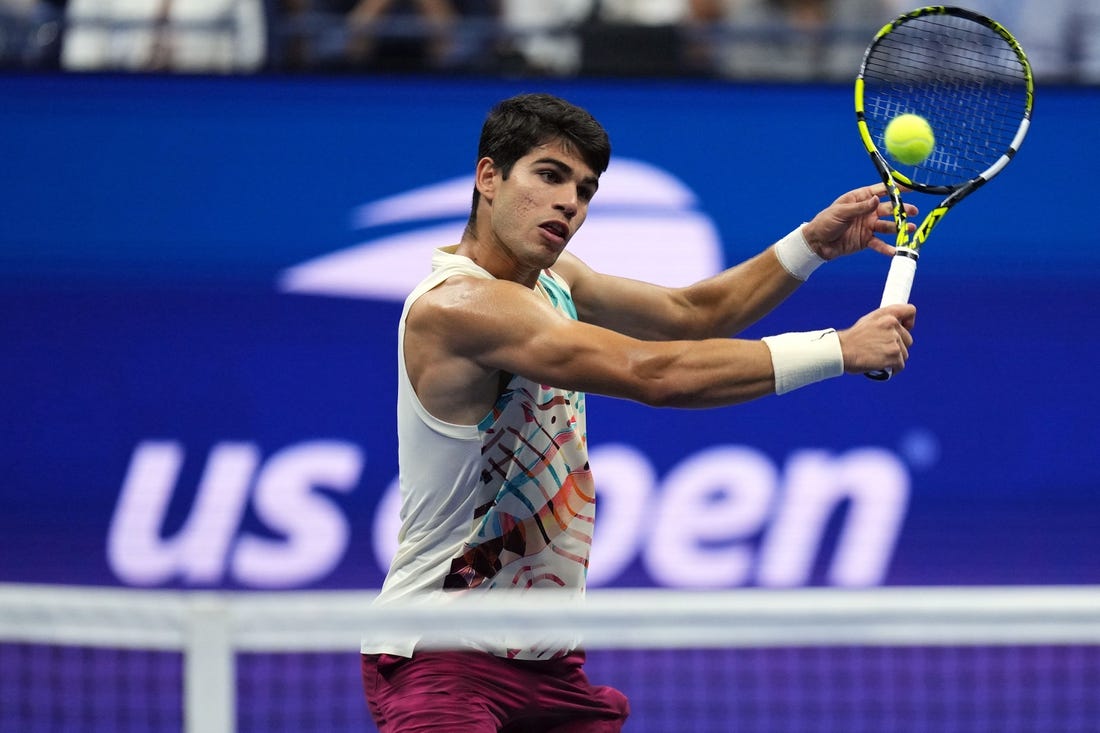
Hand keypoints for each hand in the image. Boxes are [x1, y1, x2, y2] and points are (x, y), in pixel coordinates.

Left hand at [801, 184, 917, 260]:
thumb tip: (877, 199)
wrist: (817, 244)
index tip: (910, 187)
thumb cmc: (825, 222)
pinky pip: (879, 243)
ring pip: (887, 226)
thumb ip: (860, 207)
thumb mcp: (841, 212)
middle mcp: (867, 211)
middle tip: (913, 211)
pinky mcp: (866, 240)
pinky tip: (896, 251)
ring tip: (911, 229)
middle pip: (889, 209)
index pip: (881, 191)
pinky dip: (887, 248)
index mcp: (860, 199)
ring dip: (899, 227)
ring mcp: (868, 226)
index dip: (895, 188)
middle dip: (902, 210)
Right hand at [837, 303, 915, 373]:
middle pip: (908, 339)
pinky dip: (893, 369)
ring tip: (880, 359)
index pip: (910, 311)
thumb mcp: (867, 321)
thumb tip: (896, 327)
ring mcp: (894, 342)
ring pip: (904, 353)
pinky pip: (900, 365)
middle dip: (898, 346)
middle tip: (883, 350)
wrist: (841, 351)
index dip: (909, 322)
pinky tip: (884, 368)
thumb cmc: (852, 339)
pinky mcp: (894, 356)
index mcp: (887, 315)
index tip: (905, 328)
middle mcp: (893, 326)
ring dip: (895, 359)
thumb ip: (884, 321)